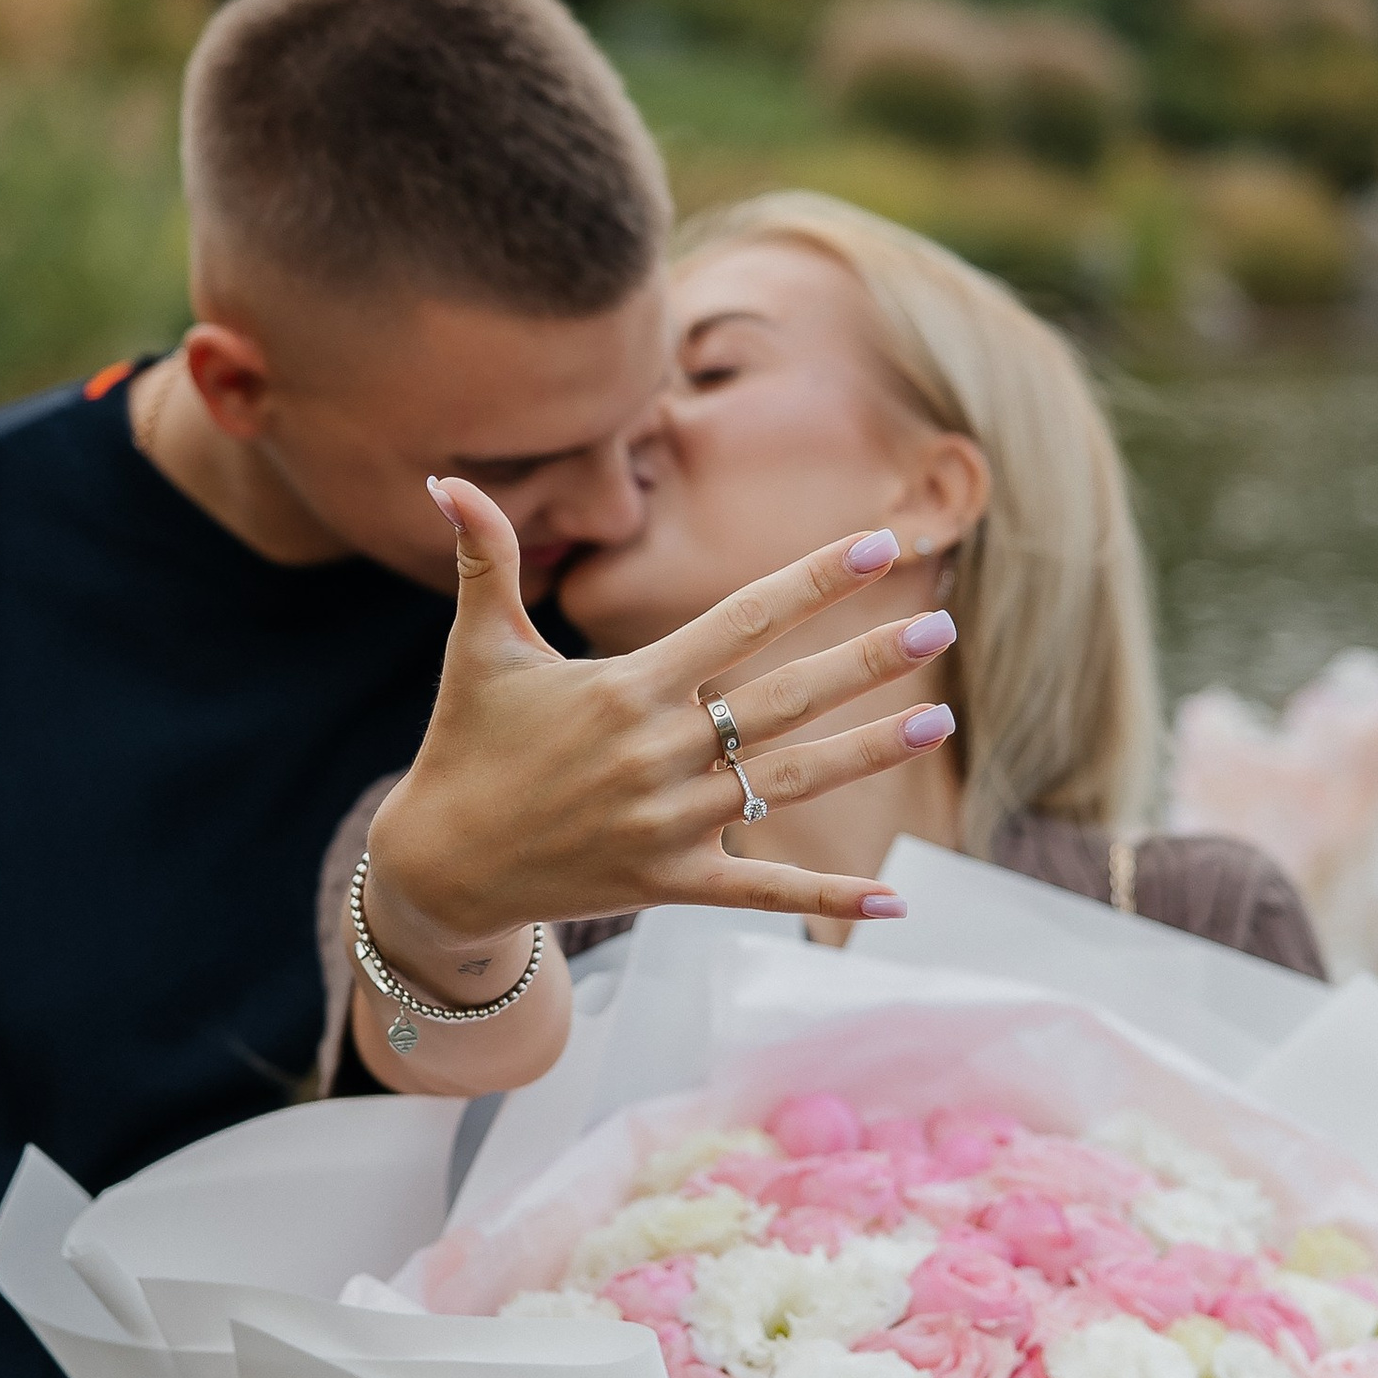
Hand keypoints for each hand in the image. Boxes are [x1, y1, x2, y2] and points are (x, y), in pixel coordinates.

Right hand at [366, 480, 955, 959]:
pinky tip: (895, 899)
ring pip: (790, 782)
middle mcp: (659, 753)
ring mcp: (670, 823)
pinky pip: (763, 891)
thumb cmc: (466, 743)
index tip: (879, 546)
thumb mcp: (477, 647)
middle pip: (785, 698)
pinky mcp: (669, 882)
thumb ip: (482, 559)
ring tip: (938, 721)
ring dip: (868, 753)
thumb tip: (444, 478)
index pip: (742, 619)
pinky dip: (828, 898)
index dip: (814, 580)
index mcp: (629, 689)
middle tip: (939, 626)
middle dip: (866, 660)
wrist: (438, 866)